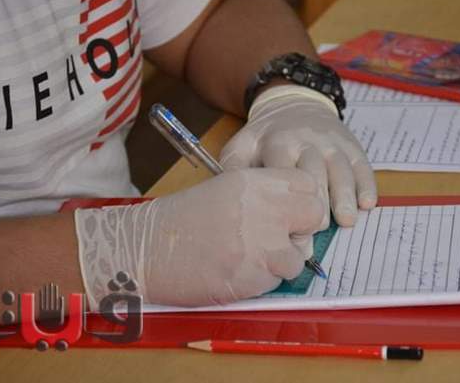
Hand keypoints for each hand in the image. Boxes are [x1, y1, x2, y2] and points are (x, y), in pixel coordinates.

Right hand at [75, 168, 322, 307]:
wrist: (145, 249)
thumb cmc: (181, 220)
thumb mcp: (224, 191)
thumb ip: (263, 195)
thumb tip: (299, 213)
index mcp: (251, 180)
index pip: (306, 182)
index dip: (303, 199)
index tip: (291, 212)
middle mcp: (260, 206)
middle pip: (314, 213)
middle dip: (303, 229)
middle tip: (282, 237)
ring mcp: (258, 242)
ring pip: (301, 254)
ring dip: (283, 261)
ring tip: (253, 258)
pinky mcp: (251, 275)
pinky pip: (278, 280)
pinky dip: (265, 280)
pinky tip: (240, 271)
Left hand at [220, 86, 376, 229]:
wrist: (293, 103)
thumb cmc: (265, 136)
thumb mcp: (242, 145)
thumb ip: (235, 169)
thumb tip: (234, 203)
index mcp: (278, 142)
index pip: (284, 173)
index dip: (285, 201)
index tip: (285, 228)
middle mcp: (308, 141)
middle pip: (315, 172)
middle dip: (317, 202)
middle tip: (317, 229)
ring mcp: (332, 142)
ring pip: (341, 169)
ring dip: (345, 195)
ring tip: (347, 220)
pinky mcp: (352, 145)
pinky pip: (362, 166)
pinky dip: (366, 185)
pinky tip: (367, 204)